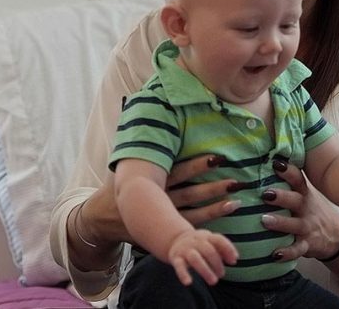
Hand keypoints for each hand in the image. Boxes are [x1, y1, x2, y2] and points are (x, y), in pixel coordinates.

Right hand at [79, 155, 237, 245]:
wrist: (101, 218)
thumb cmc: (116, 186)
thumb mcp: (123, 164)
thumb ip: (139, 145)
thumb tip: (144, 110)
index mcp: (150, 179)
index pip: (178, 171)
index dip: (197, 166)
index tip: (217, 158)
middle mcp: (158, 197)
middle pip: (189, 192)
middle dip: (212, 186)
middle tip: (235, 179)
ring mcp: (162, 215)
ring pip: (193, 210)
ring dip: (215, 204)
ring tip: (236, 198)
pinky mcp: (165, 228)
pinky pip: (190, 224)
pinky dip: (209, 219)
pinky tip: (226, 211)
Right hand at [165, 229, 238, 285]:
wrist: (176, 239)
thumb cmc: (200, 244)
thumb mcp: (211, 242)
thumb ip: (223, 249)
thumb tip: (234, 259)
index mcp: (206, 236)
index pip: (218, 239)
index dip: (228, 249)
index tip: (234, 261)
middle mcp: (196, 242)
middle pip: (208, 251)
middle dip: (217, 264)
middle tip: (221, 275)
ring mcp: (185, 249)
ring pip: (195, 258)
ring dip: (205, 271)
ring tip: (213, 281)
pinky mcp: (176, 258)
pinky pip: (179, 266)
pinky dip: (183, 274)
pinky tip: (188, 282)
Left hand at [257, 160, 338, 260]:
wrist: (337, 235)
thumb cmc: (312, 210)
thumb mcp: (306, 195)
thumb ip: (288, 184)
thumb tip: (265, 163)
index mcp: (304, 194)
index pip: (297, 179)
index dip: (288, 170)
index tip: (275, 162)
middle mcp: (306, 209)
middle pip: (295, 200)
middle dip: (281, 197)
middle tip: (265, 194)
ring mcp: (307, 227)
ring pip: (294, 225)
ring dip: (280, 223)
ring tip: (264, 221)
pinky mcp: (307, 245)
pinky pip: (297, 250)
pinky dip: (287, 253)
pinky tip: (274, 255)